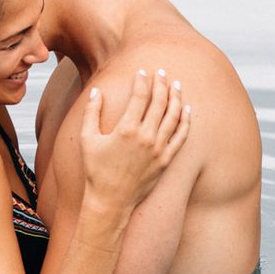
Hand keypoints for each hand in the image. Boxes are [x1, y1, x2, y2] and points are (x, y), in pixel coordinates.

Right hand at [77, 67, 190, 213]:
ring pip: (173, 116)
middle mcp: (146, 137)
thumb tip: (97, 91)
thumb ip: (92, 112)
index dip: (142, 80)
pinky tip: (187, 110)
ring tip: (177, 85)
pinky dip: (185, 121)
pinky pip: (180, 137)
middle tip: (161, 73)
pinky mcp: (166, 161)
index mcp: (126, 129)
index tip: (142, 72)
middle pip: (159, 102)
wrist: (110, 201)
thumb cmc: (95, 171)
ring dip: (176, 98)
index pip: (140, 96)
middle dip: (161, 84)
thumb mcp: (87, 139)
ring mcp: (158, 149)